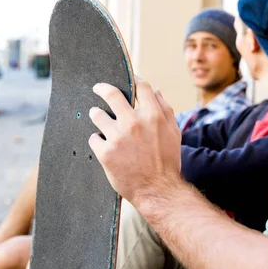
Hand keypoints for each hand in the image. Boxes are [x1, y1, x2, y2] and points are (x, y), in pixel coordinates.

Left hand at [88, 76, 182, 206]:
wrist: (158, 189)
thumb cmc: (168, 161)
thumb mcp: (174, 132)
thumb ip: (165, 109)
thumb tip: (155, 91)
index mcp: (153, 116)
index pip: (141, 87)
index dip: (134, 79)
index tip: (128, 79)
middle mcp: (134, 123)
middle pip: (112, 94)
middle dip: (102, 88)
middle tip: (98, 88)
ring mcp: (118, 137)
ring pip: (97, 115)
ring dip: (97, 114)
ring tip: (98, 117)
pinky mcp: (105, 152)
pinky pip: (94, 138)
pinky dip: (98, 140)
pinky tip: (104, 145)